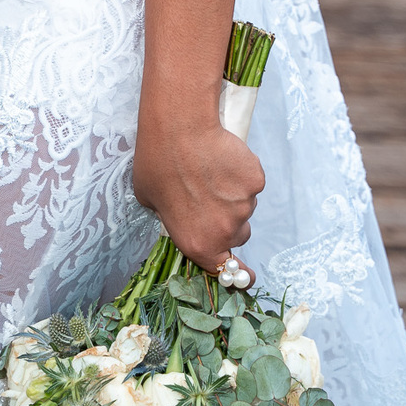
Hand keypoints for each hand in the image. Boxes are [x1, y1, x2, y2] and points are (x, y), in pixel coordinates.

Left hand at [133, 118, 264, 283]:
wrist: (178, 129)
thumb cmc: (156, 162)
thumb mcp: (149, 201)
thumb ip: (172, 217)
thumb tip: (182, 214)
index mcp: (197, 244)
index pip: (224, 270)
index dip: (236, 273)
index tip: (244, 275)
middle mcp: (225, 232)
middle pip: (238, 234)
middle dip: (228, 220)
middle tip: (208, 195)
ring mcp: (244, 206)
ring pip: (245, 205)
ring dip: (232, 193)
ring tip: (209, 169)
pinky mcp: (255, 181)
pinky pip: (251, 181)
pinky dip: (241, 172)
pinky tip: (221, 157)